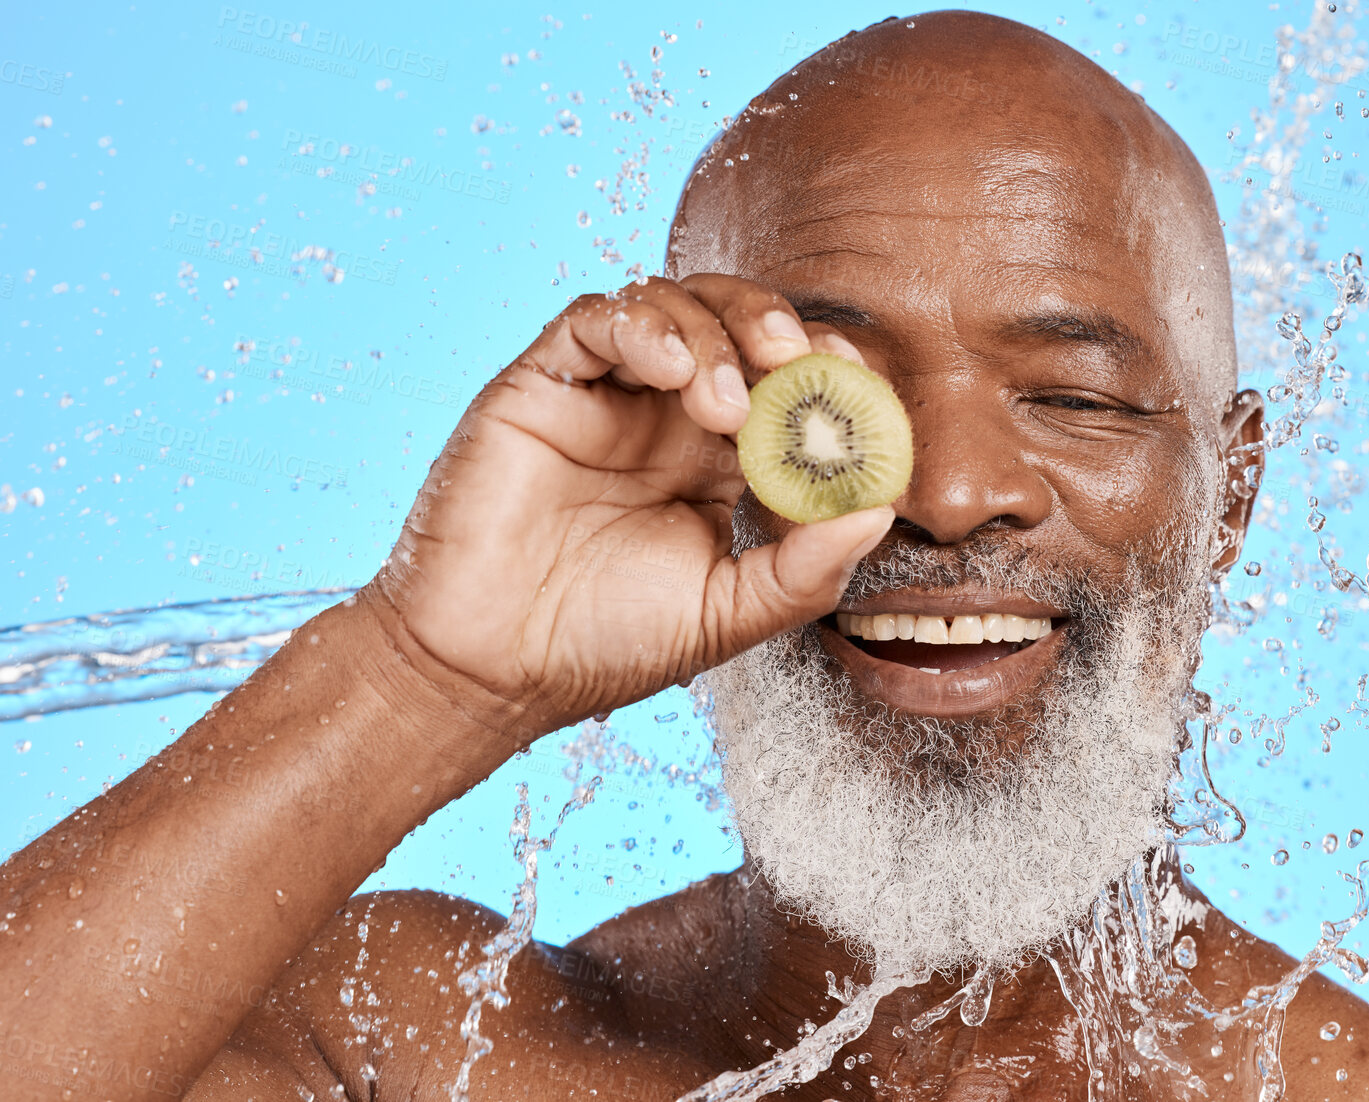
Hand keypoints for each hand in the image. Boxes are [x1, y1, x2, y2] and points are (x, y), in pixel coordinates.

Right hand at [364, 274, 893, 744]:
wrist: (488, 668)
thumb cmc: (600, 646)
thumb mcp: (724, 614)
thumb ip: (804, 571)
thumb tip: (880, 511)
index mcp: (715, 463)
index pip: (786, 388)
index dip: (827, 374)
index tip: (858, 389)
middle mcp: (664, 416)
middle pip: (739, 326)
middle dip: (781, 330)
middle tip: (803, 364)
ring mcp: (606, 394)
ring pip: (676, 305)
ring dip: (718, 334)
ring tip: (727, 406)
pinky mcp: (544, 382)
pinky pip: (597, 318)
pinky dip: (645, 324)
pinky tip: (670, 368)